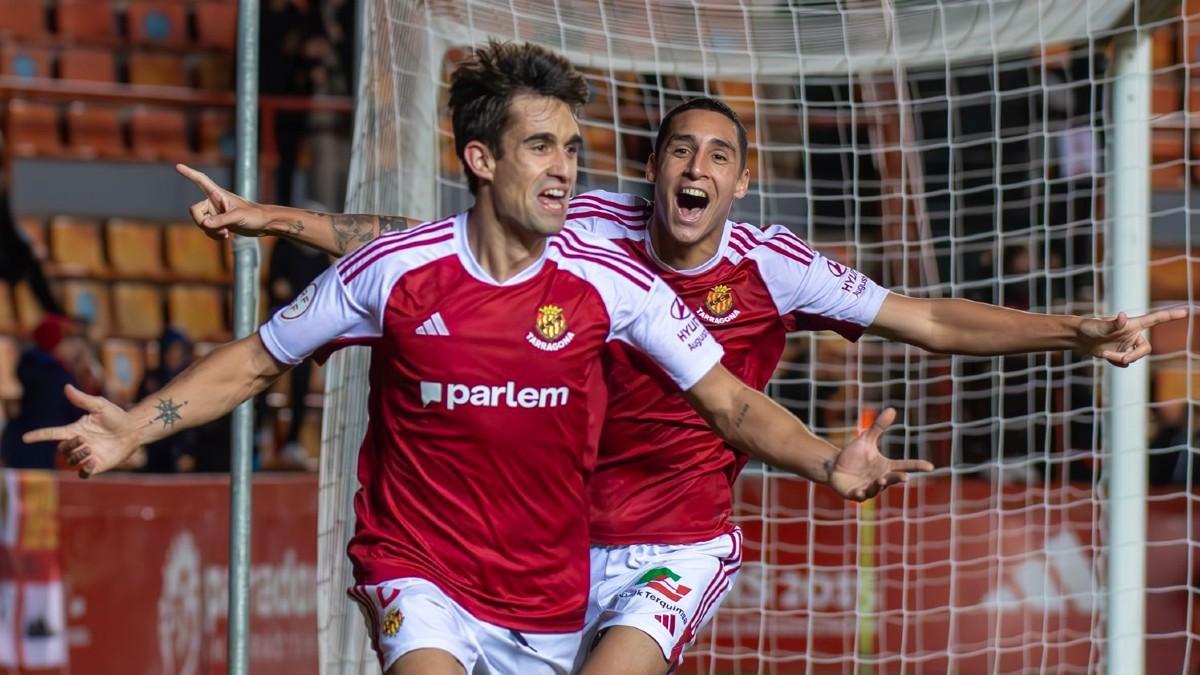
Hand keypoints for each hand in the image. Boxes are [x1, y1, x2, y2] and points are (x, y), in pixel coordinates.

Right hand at [22, 385, 141, 478]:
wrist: (134, 430)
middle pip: (61, 449)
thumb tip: (66, 387)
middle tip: (83, 440)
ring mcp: (87, 455)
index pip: (52, 433)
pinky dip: (85, 470)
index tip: (25, 438)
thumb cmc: (117, 416)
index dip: (39, 435)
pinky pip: (84, 473)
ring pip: (71, 461)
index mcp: (76, 430)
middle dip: (68, 446)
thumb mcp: (100, 406)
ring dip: (78, 456)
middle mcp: (79, 443)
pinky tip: (94, 461)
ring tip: (91, 450)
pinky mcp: (98, 465)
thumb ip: (83, 399)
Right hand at [176, 163, 268, 239]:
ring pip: (201, 223)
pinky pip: (207, 230)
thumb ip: (220, 220)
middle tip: (216, 229)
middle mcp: (214, 201)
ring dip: (210, 231)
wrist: (264, 224)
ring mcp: (215, 212)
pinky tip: (225, 236)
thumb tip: (204, 224)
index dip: (189, 173)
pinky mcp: (219, 223)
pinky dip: (213, 235)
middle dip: (202, 222)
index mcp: (218, 194)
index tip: (177, 165)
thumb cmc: (254, 215)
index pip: (201, 180)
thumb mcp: (237, 217)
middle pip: (194, 211)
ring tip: (226, 233)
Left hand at [827, 408, 933, 501]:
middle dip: (898, 478)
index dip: (918, 466)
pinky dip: (860, 495)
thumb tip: (892, 409)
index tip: (930, 466)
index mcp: (886, 467)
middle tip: (905, 476)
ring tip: (880, 480)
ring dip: (879, 486)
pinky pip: (860, 496)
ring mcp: (868, 488)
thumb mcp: (866, 439)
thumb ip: (879, 427)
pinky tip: (859, 492)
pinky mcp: (855, 494)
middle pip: (893, 479)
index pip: (905, 465)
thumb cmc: (853, 455)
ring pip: (877, 489)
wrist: (834, 466)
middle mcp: (880, 479)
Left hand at [1077, 307, 1188, 366]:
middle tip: (1122, 359)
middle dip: (1134, 356)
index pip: (1156, 319)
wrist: (1080, 338)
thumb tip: (1122, 316)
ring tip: (1105, 354)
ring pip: (1134, 358)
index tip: (1185, 312)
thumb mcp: (1101, 326)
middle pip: (1145, 350)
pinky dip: (1116, 363)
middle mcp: (1133, 335)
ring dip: (1120, 360)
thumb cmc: (1090, 327)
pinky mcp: (1122, 354)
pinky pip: (1125, 364)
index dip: (1171, 316)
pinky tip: (1105, 356)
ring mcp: (1128, 345)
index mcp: (1133, 325)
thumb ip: (1113, 323)